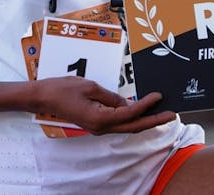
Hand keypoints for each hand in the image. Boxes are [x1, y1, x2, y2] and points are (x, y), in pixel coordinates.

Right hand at [31, 76, 175, 134]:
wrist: (43, 97)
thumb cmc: (63, 89)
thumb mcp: (90, 87)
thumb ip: (110, 96)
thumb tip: (127, 103)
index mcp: (100, 119)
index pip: (130, 113)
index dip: (146, 105)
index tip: (158, 96)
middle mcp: (101, 127)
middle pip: (133, 126)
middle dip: (153, 121)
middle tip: (171, 114)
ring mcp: (98, 127)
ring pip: (126, 126)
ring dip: (144, 120)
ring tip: (160, 112)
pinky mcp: (96, 123)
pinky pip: (118, 122)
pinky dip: (131, 118)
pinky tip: (139, 110)